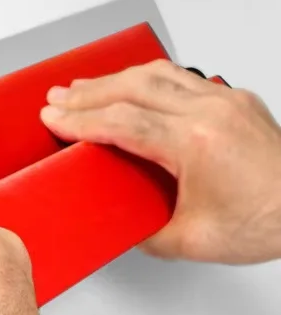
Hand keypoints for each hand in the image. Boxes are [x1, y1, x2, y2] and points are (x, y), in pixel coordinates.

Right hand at [40, 60, 280, 263]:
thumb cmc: (270, 221)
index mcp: (195, 142)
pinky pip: (182, 77)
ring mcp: (225, 101)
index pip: (121, 122)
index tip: (54, 119)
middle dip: (88, 93)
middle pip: (132, 88)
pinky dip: (149, 78)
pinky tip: (135, 84)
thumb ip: (145, 231)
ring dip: (115, 79)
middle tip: (58, 97)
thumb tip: (121, 223)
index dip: (80, 120)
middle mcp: (210, 112)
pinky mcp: (237, 100)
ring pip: (157, 74)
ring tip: (86, 86)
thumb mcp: (192, 241)